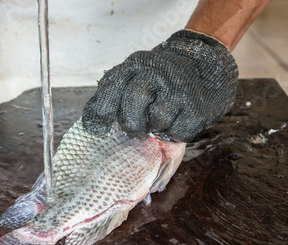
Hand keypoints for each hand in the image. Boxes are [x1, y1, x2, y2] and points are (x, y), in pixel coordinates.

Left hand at [82, 30, 238, 141]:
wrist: (205, 60)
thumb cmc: (161, 76)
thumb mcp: (134, 75)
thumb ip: (112, 95)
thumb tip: (90, 124)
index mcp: (135, 64)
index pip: (111, 87)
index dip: (101, 111)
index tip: (97, 129)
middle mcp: (156, 72)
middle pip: (134, 103)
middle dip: (131, 123)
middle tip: (135, 130)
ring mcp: (179, 88)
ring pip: (157, 120)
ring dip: (155, 127)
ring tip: (160, 120)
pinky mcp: (198, 106)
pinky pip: (177, 132)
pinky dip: (174, 133)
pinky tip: (177, 121)